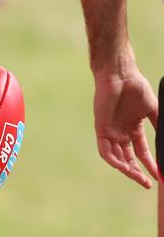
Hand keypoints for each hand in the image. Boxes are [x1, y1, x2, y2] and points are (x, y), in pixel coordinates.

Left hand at [93, 69, 158, 187]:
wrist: (120, 76)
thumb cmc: (135, 88)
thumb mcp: (152, 110)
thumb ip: (159, 125)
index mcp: (133, 129)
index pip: (142, 153)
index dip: (150, 165)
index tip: (159, 176)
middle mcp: (121, 133)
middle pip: (128, 159)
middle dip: (137, 172)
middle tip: (147, 183)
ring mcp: (111, 132)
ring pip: (116, 158)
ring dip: (127, 169)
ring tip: (139, 178)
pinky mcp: (101, 129)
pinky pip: (105, 150)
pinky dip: (113, 160)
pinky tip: (123, 167)